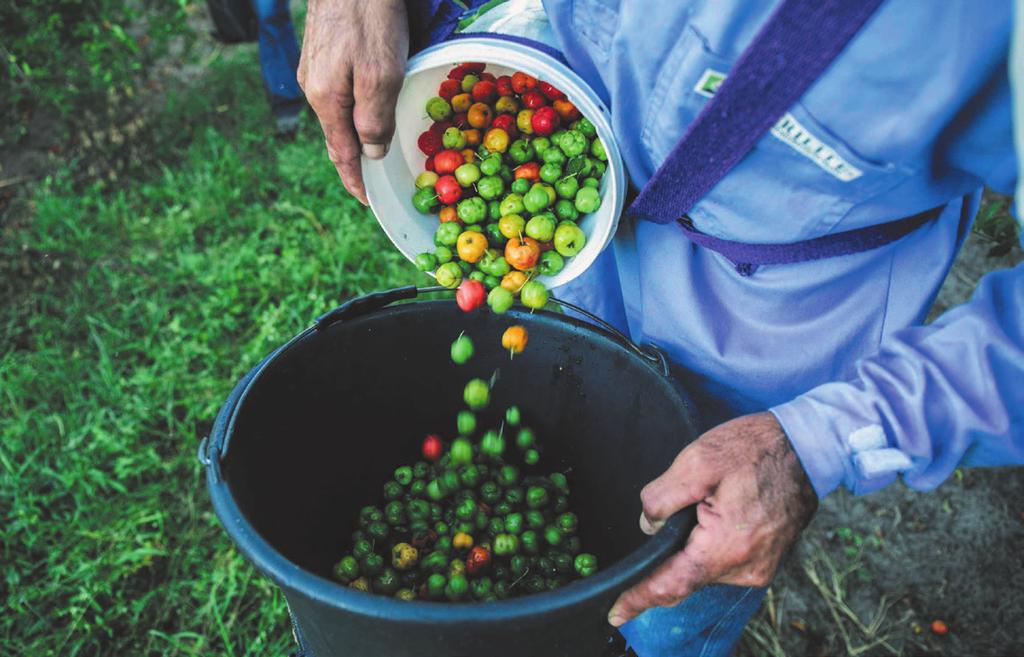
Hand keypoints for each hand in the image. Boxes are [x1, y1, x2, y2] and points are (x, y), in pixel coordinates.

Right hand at [298, 0, 408, 202]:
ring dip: (353, 134)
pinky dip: (351, 110)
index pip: (341, 154)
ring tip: (370, 150)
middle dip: (353, 161)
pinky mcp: (321, 51)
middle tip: (371, 181)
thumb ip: (375, 118)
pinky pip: (337, 93)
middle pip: (336, 135)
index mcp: (326, 100)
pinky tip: (363, 110)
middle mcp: (314, 88)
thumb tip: (371, 152)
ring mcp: (314, 68)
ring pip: (336, 113)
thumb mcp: (382, 74)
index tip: (367, 201)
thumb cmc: (369, 18)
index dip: (355, 180)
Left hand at [607, 412, 817, 626]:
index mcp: (726, 547)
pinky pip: (724, 563)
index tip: (616, 612)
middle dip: (666, 557)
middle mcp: (746, 568)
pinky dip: (709, 548)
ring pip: (705, 570)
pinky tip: (712, 517)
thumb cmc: (753, 449)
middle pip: (687, 577)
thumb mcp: (696, 460)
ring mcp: (760, 567)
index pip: (672, 585)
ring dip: (691, 548)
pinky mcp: (767, 560)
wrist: (806, 446)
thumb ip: (662, 497)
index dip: (639, 599)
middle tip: (669, 518)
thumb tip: (649, 527)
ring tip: (702, 505)